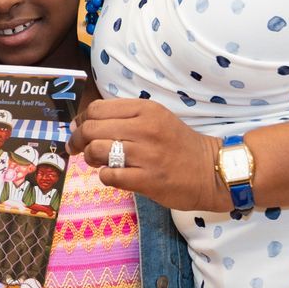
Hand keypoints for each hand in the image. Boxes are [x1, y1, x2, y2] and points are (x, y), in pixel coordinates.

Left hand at [71, 99, 226, 211]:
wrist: (211, 171)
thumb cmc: (178, 145)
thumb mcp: (155, 119)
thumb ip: (123, 118)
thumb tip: (80, 125)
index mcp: (146, 109)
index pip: (97, 108)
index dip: (81, 120)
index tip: (78, 130)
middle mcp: (145, 128)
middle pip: (91, 129)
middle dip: (77, 140)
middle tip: (77, 149)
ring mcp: (146, 154)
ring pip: (96, 151)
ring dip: (90, 159)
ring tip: (98, 163)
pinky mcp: (148, 179)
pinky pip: (109, 175)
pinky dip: (105, 176)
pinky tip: (114, 175)